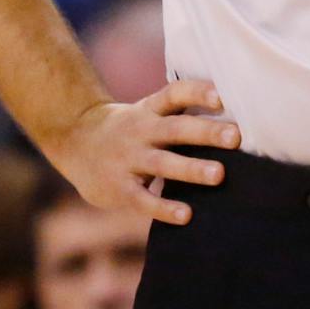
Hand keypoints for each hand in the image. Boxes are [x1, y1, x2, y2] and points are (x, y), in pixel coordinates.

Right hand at [46, 80, 239, 226]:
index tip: (221, 96)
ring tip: (219, 174)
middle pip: (175, 128)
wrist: (74, 142)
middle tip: (235, 136)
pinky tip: (186, 215)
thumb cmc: (128, 129)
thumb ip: (180, 115)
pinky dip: (164, 208)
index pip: (174, 94)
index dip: (197, 93)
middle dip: (205, 132)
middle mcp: (140, 131)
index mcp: (149, 110)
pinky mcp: (119, 188)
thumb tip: (234, 121)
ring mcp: (128, 159)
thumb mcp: (147, 113)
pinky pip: (143, 199)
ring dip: (191, 168)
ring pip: (162, 163)